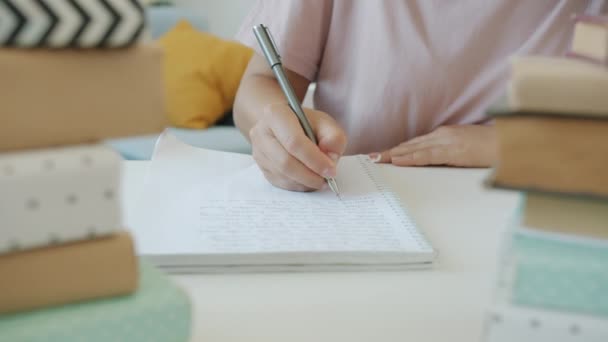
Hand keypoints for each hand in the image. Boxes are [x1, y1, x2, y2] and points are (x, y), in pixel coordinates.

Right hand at [249, 103, 347, 190]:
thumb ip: (334, 138)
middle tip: (327, 179)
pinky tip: (309, 179)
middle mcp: (261, 133)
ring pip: (283, 175)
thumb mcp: (325, 122)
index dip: (314, 159)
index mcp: (275, 114)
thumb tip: (330, 159)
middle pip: (285, 162)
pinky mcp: (261, 167)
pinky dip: (298, 185)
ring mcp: (258, 151)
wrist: (286, 125)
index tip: (331, 170)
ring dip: (305, 182)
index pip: (294, 142)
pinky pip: (280, 183)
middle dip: (310, 175)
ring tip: (320, 179)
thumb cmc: (306, 123)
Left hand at [372, 125, 496, 167]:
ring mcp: (447, 142)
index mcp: (446, 135)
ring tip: (376, 159)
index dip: (399, 149)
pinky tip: (397, 161)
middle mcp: (443, 135)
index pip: (417, 143)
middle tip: (371, 157)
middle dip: (390, 151)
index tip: (383, 154)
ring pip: (414, 149)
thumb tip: (439, 161)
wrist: (513, 143)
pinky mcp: (453, 151)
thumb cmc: (494, 148)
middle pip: (411, 144)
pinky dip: (410, 158)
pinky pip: (426, 156)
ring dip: (394, 154)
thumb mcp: (468, 149)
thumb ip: (452, 152)